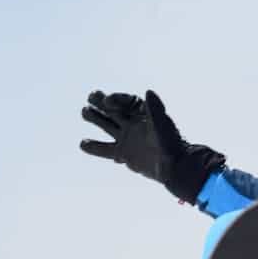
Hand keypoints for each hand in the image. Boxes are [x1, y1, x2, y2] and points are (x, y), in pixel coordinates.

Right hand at [80, 89, 225, 203]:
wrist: (174, 167)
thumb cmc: (171, 144)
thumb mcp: (163, 124)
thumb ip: (155, 109)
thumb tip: (148, 91)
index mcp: (143, 115)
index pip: (126, 102)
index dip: (116, 99)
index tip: (107, 100)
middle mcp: (133, 124)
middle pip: (113, 110)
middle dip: (101, 103)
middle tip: (90, 97)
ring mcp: (127, 139)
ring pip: (106, 126)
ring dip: (95, 118)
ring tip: (84, 112)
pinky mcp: (122, 153)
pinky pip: (104, 149)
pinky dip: (94, 147)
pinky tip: (83, 143)